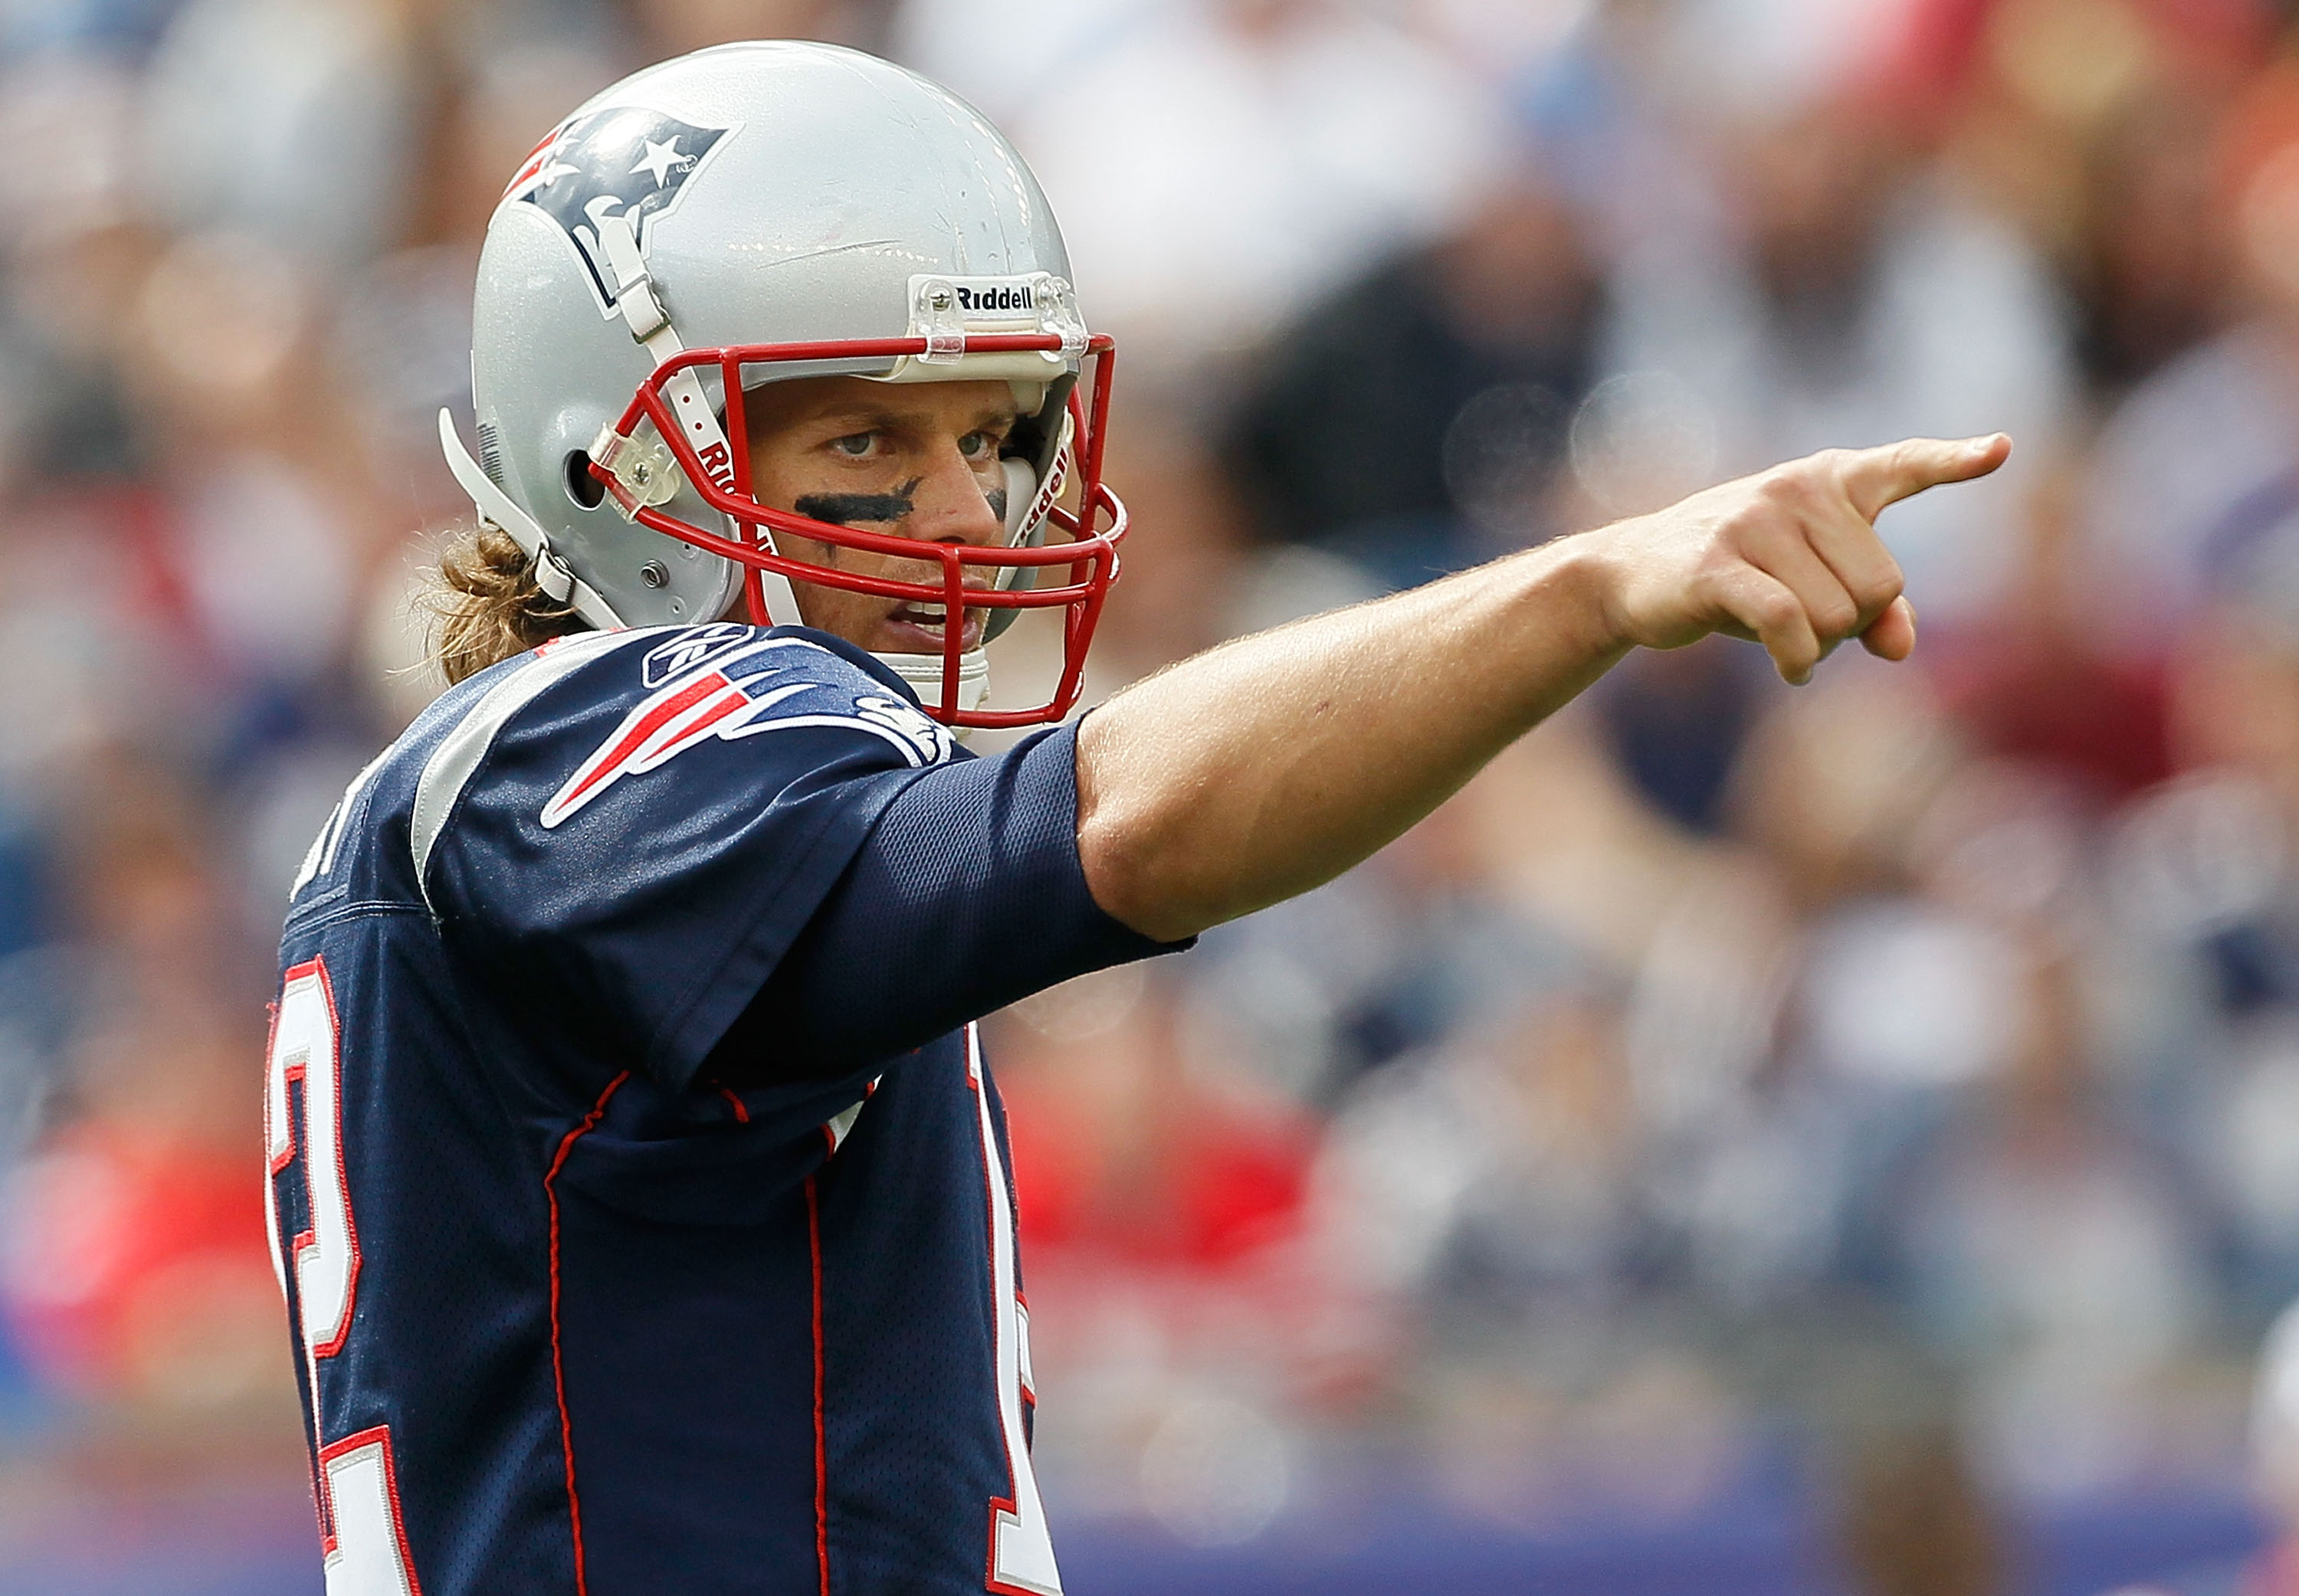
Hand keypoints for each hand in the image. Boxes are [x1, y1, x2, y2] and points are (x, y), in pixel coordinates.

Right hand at [1584, 434, 2011, 683]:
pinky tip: (1792, 670)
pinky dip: (1797, 658)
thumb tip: (1900, 646)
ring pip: (1837, 612)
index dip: (1952, 462)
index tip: (2001, 450)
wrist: (1632, 576)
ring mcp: (1753, 522)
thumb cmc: (1737, 576)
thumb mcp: (1810, 584)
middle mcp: (1794, 489)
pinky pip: (1787, 622)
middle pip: (1881, 584)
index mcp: (1826, 480)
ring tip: (1787, 640)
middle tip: (1813, 625)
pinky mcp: (1717, 565)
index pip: (1901, 466)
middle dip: (1854, 623)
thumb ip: (1872, 609)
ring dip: (1821, 646)